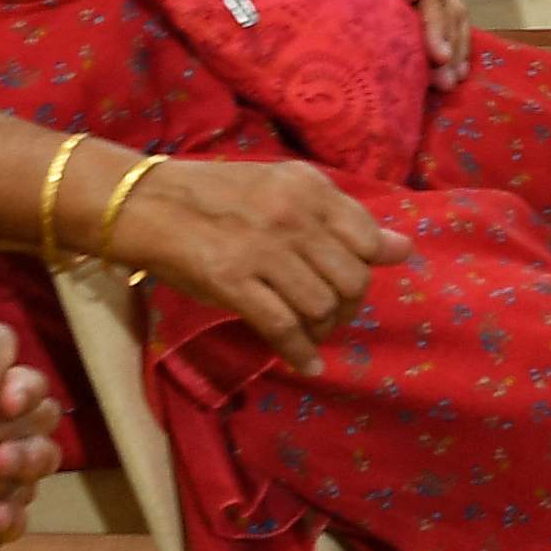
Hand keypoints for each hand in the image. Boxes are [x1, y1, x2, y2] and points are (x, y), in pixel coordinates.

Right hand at [102, 159, 402, 376]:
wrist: (145, 203)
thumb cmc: (217, 197)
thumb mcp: (284, 189)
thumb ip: (341, 218)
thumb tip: (404, 249)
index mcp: (308, 188)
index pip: (367, 241)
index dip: (364, 270)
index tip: (346, 283)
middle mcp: (292, 215)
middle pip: (351, 280)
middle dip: (346, 307)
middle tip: (328, 315)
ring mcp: (262, 249)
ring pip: (322, 306)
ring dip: (322, 330)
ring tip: (310, 333)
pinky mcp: (232, 281)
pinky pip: (283, 326)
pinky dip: (299, 352)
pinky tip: (304, 362)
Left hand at [311, 0, 476, 91]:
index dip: (435, 22)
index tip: (436, 54)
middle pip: (443, 3)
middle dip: (448, 42)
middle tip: (445, 79)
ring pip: (448, 12)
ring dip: (454, 47)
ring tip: (451, 82)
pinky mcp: (398, 7)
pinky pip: (436, 22)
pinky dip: (447, 45)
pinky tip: (449, 71)